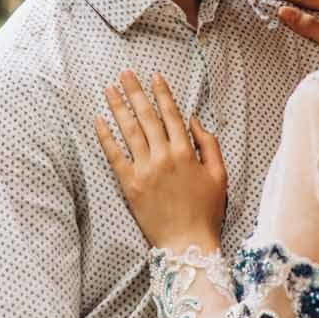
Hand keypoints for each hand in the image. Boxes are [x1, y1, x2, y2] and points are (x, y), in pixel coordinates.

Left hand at [93, 71, 225, 250]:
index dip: (162, 93)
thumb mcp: (219, 175)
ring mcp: (145, 170)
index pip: (171, 114)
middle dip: (135, 92)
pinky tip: (99, 121)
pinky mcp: (129, 185)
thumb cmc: (206, 211)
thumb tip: (193, 119)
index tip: (154, 76)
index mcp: (187, 152)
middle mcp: (164, 156)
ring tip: (109, 89)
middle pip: (147, 116)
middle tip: (124, 73)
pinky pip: (114, 156)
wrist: (187, 243)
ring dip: (118, 107)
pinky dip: (106, 137)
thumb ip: (209, 144)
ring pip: (129, 131)